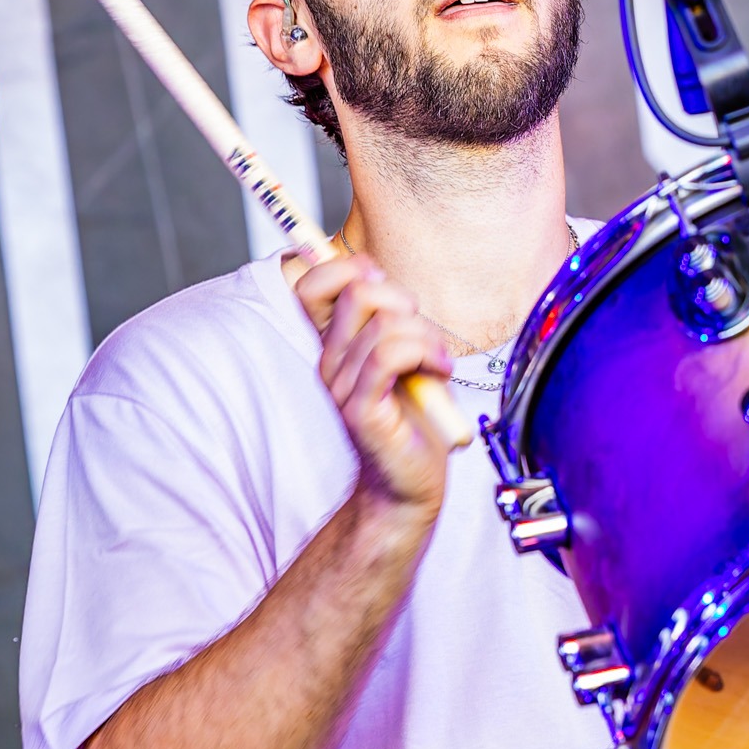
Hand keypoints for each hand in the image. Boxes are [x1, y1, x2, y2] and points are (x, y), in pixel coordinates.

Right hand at [285, 250, 454, 516]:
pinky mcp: (361, 409)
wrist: (412, 482)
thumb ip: (395, 318)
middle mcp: (330, 360)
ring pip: (384, 324)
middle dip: (402, 299)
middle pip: (356, 291)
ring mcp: (342, 385)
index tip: (384, 285)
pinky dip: (424, 353)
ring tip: (438, 362)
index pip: (311, 282)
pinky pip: (388, 356)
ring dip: (426, 336)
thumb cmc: (415, 418)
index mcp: (336, 343)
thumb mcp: (409, 354)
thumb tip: (387, 279)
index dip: (345, 265)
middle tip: (423, 333)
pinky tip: (438, 371)